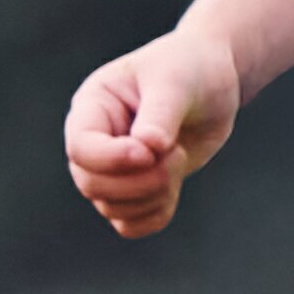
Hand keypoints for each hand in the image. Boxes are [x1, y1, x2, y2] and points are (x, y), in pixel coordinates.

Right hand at [60, 26, 239, 238]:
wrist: (213, 81)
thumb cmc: (188, 69)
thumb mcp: (175, 83)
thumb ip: (160, 115)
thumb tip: (149, 148)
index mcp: (92, 107)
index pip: (81, 147)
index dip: (111, 159)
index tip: (150, 152)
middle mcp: (95, 141)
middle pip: (90, 183)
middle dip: (137, 182)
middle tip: (177, 154)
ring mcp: (112, 169)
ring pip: (111, 207)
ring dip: (152, 195)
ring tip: (179, 158)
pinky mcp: (135, 189)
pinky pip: (130, 224)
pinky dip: (154, 215)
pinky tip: (175, 187)